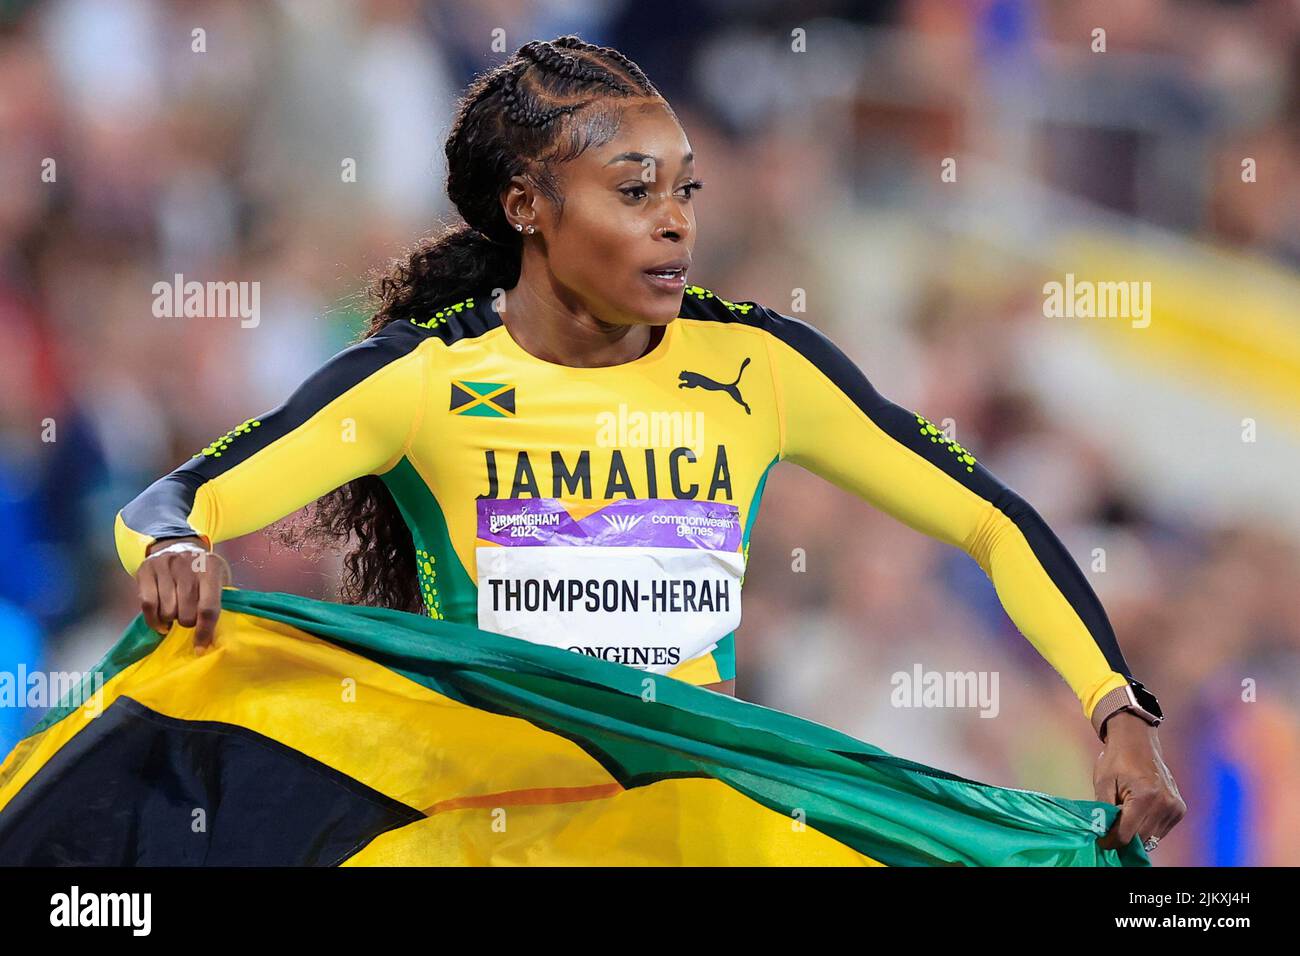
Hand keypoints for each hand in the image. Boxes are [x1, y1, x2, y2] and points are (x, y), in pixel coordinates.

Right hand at [137, 536, 231, 651]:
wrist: (178, 544)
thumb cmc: (202, 569)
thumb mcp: (219, 578)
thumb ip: (219, 602)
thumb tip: (213, 637)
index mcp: (211, 569)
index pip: (208, 608)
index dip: (204, 631)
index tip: (200, 646)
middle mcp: (187, 565)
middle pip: (186, 612)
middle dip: (187, 622)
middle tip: (188, 618)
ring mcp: (165, 565)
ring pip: (166, 611)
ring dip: (170, 620)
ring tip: (175, 613)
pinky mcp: (146, 569)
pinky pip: (147, 605)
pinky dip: (153, 620)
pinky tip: (161, 622)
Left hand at [1093, 711, 1185, 852]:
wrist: (1137, 741)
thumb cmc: (1117, 760)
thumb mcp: (1103, 783)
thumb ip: (1103, 811)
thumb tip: (1101, 834)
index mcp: (1145, 797)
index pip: (1126, 835)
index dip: (1110, 841)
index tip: (1100, 840)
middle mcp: (1165, 804)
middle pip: (1140, 839)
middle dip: (1122, 838)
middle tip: (1108, 829)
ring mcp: (1175, 808)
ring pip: (1151, 838)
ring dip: (1135, 834)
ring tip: (1123, 817)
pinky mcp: (1179, 809)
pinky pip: (1160, 830)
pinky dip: (1146, 828)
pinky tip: (1137, 814)